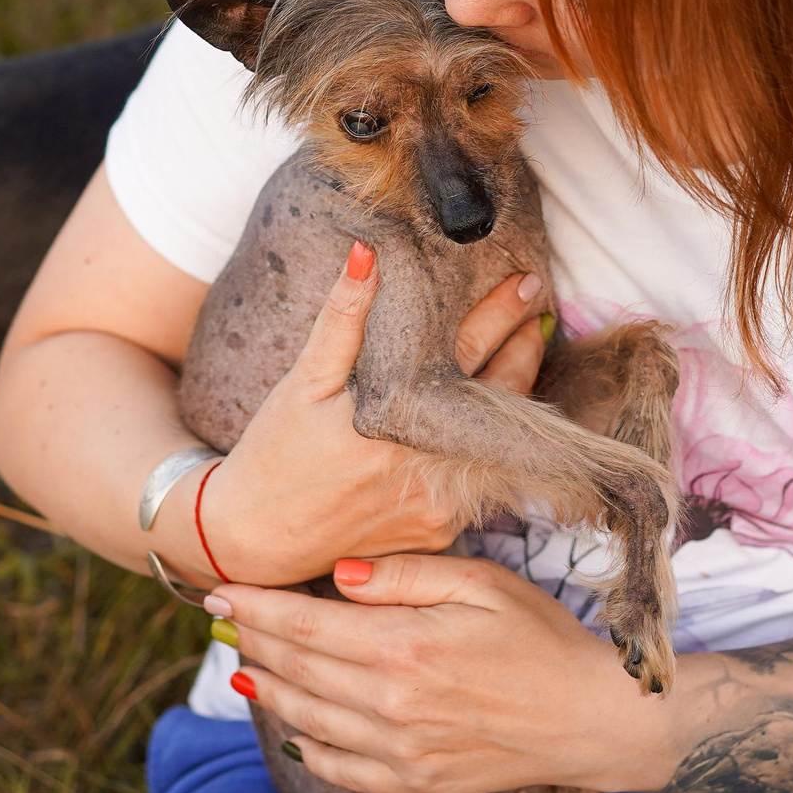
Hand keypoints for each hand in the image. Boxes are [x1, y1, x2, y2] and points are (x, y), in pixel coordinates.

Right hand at [178, 246, 548, 586]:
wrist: (255, 538)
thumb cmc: (275, 452)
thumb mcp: (304, 382)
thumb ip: (342, 318)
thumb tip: (368, 253)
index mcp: (400, 420)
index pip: (469, 350)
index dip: (502, 313)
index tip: (529, 282)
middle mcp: (430, 467)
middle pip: (501, 396)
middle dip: (523, 348)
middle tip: (537, 308)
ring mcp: (441, 506)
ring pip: (496, 438)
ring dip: (511, 393)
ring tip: (521, 349)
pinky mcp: (440, 530)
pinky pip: (478, 478)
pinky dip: (484, 442)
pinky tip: (483, 415)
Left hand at [214, 554, 680, 792]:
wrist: (592, 718)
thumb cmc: (543, 639)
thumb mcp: (483, 583)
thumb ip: (404, 576)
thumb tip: (339, 576)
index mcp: (405, 647)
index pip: (304, 624)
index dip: (255, 607)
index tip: (222, 589)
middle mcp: (392, 704)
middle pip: (297, 669)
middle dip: (253, 640)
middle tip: (222, 618)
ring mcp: (400, 751)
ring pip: (308, 719)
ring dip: (269, 688)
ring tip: (246, 664)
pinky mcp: (415, 783)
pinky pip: (340, 768)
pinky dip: (307, 745)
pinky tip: (294, 724)